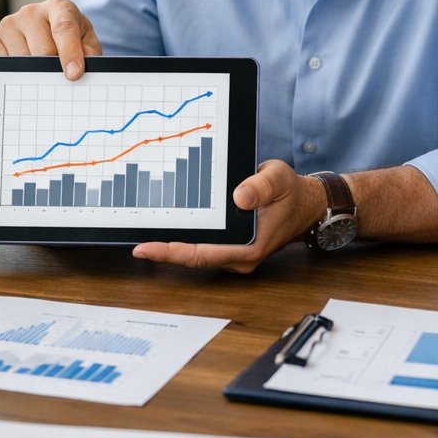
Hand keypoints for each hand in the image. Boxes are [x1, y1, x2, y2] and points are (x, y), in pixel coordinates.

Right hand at [0, 0, 101, 79]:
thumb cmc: (70, 35)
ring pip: (24, 61)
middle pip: (43, 50)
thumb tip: (83, 66)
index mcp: (58, 6)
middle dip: (54, 68)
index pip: (63, 29)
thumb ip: (90, 51)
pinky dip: (20, 72)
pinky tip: (28, 66)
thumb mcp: (87, 39)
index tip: (74, 74)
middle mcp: (31, 11)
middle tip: (61, 77)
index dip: (69, 53)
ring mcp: (11, 22)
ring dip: (36, 72)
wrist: (48, 26)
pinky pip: (8, 64)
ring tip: (44, 67)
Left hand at [131, 160, 320, 272]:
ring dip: (171, 244)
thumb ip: (260, 186)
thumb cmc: (290, 192)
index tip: (145, 249)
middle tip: (132, 240)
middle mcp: (238, 257)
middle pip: (192, 257)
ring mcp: (232, 254)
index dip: (171, 253)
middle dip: (162, 250)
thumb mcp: (279, 179)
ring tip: (140, 233)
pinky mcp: (228, 247)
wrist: (304, 204)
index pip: (202, 254)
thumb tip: (239, 196)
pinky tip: (164, 226)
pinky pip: (201, 245)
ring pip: (195, 253)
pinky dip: (182, 237)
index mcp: (248, 249)